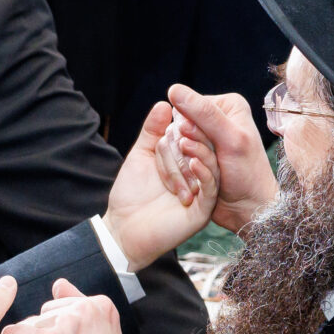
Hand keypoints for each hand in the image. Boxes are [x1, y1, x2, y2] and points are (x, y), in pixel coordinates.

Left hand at [104, 100, 218, 269]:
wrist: (123, 229)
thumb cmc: (130, 194)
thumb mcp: (142, 156)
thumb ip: (152, 132)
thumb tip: (164, 104)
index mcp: (185, 165)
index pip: (193, 139)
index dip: (187, 126)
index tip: (181, 111)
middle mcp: (197, 179)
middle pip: (203, 152)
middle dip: (194, 138)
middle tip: (186, 123)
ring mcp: (202, 196)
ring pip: (209, 169)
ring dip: (200, 154)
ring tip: (187, 141)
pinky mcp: (202, 212)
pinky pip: (210, 190)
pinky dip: (204, 175)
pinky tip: (193, 163)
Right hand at [167, 84, 277, 232]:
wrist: (248, 208)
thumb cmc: (246, 174)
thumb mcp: (230, 140)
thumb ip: (204, 114)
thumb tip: (173, 89)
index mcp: (227, 105)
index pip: (186, 108)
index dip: (188, 130)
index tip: (203, 148)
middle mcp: (215, 118)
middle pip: (178, 126)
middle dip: (187, 150)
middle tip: (207, 165)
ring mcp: (204, 138)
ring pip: (173, 144)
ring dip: (184, 163)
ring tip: (205, 176)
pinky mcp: (196, 156)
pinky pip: (175, 158)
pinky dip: (182, 171)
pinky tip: (195, 183)